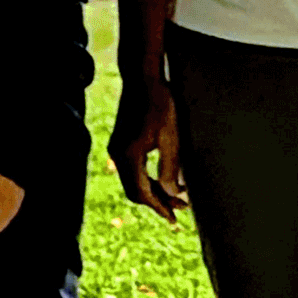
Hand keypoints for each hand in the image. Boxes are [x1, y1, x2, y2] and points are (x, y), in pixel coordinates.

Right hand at [110, 80, 184, 222]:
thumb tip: (173, 194)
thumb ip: (170, 169)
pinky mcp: (120, 143)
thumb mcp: (171, 138)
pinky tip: (165, 179)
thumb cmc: (160, 104)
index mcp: (129, 156)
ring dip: (153, 191)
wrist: (142, 78)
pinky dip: (147, 179)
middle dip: (157, 202)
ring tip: (178, 196)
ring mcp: (117, 148)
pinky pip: (132, 170)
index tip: (174, 219)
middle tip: (181, 209)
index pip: (142, 193)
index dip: (159, 208)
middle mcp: (118, 155)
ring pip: (133, 181)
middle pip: (135, 191)